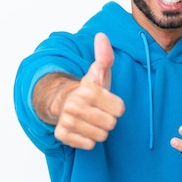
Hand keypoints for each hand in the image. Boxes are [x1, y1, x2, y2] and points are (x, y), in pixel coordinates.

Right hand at [54, 33, 124, 148]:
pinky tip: (84, 129)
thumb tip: (101, 36)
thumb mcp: (100, 72)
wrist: (64, 102)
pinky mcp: (62, 135)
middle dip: (108, 119)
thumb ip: (105, 56)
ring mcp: (67, 121)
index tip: (108, 101)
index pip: (120, 109)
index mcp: (88, 90)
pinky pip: (88, 145)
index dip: (117, 106)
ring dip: (99, 130)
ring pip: (101, 136)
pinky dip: (88, 140)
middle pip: (111, 124)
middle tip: (99, 111)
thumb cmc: (90, 90)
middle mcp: (75, 105)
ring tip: (92, 120)